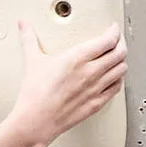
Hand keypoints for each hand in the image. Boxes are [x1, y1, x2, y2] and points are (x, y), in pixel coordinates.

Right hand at [3, 18, 126, 146]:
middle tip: (117, 40)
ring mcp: (96, 88)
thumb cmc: (35, 95)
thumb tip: (24, 26)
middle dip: (121, 43)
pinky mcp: (96, 103)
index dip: (114, 32)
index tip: (112, 28)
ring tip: (117, 57)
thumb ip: (29, 39)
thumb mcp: (32, 61)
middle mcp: (90, 73)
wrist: (36, 121)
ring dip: (121, 61)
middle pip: (119, 53)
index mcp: (77, 59)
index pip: (107, 40)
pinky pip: (116, 88)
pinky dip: (118, 79)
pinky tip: (114, 77)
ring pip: (121, 69)